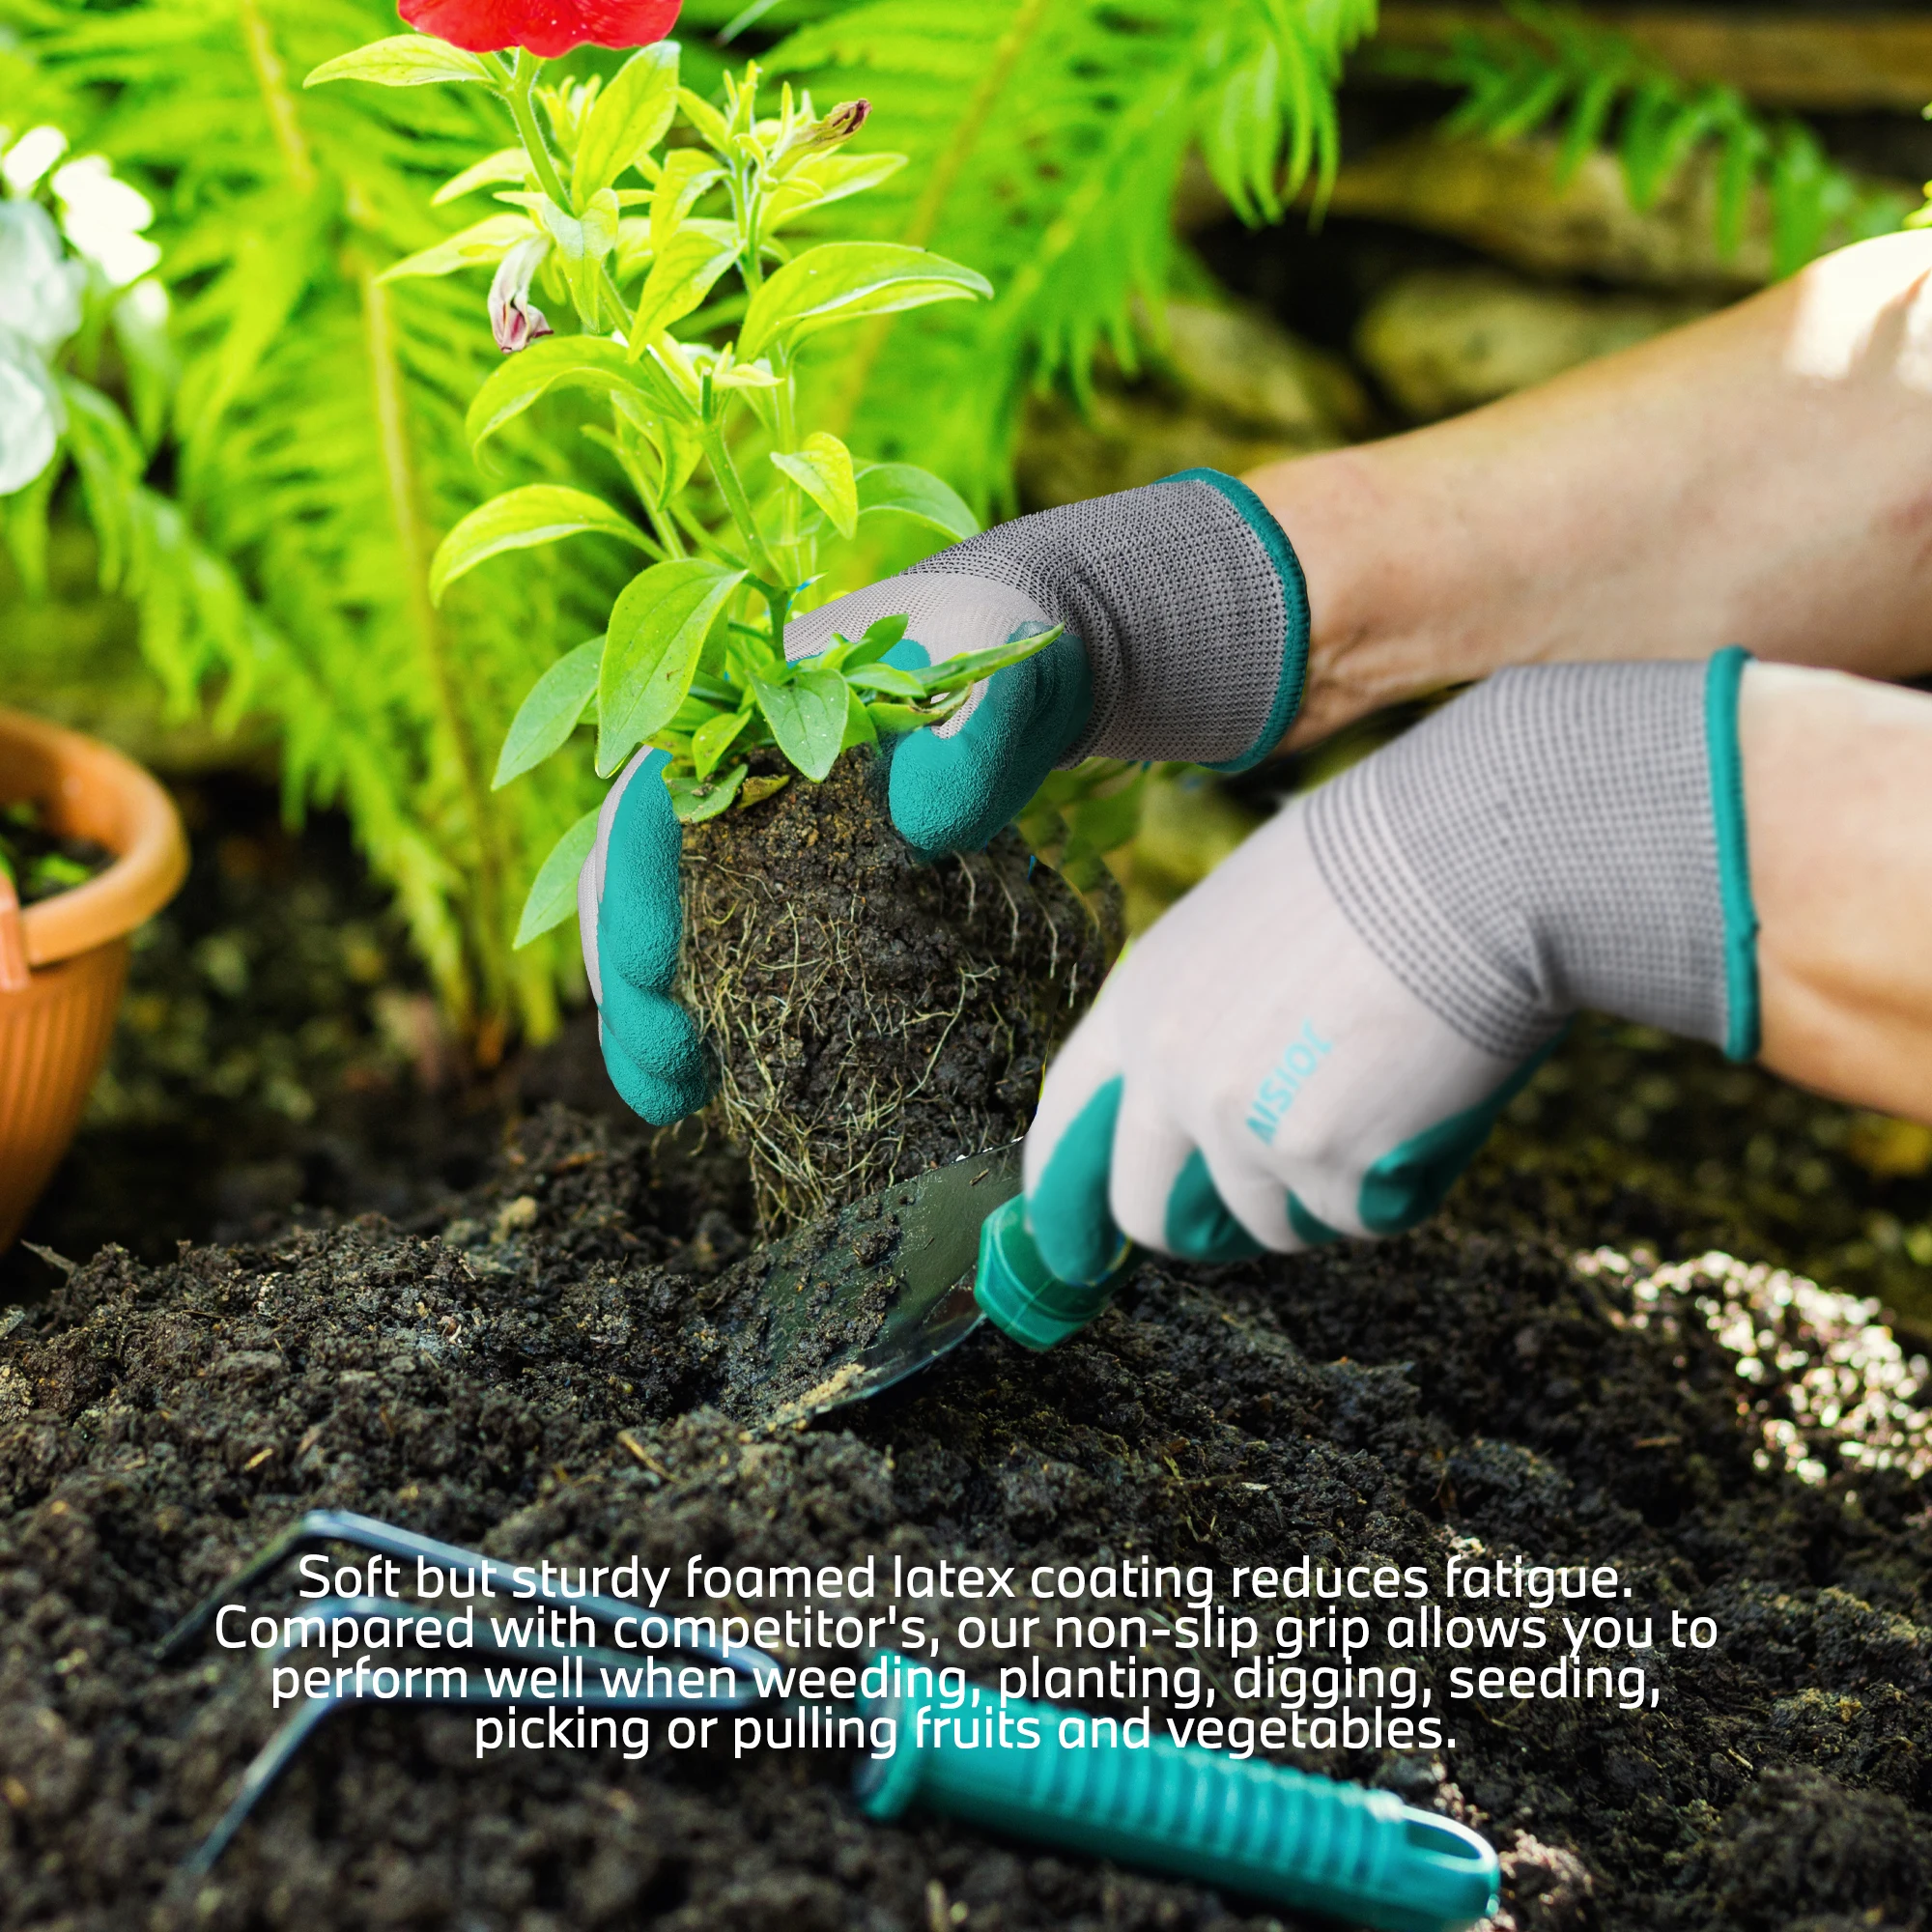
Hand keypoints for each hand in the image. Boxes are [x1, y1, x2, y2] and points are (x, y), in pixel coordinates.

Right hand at [580, 470, 1309, 1124]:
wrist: (1044, 649)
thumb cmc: (1012, 645)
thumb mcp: (1009, 673)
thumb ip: (978, 736)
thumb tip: (920, 819)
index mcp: (741, 704)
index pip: (644, 802)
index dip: (628, 894)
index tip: (650, 984)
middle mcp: (727, 762)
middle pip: (637, 874)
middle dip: (635, 979)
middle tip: (666, 1085)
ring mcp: (759, 815)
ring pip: (679, 911)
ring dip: (669, 1002)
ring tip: (684, 1097)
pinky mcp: (802, 862)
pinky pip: (742, 928)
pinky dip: (731, 993)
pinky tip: (746, 1062)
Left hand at [1020, 655, 1760, 1284]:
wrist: (1464, 865)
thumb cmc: (1374, 869)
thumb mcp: (1240, 924)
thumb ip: (1206, 1014)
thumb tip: (1210, 1095)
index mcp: (1140, 1006)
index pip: (1065, 1123)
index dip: (1062, 1197)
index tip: (1073, 1253)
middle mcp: (1172, 1079)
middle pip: (1149, 1214)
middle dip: (1197, 1229)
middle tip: (1259, 1207)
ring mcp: (1244, 1129)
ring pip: (1269, 1224)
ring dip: (1319, 1195)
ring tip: (1380, 1105)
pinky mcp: (1326, 1167)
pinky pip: (1354, 1219)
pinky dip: (1391, 1189)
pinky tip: (1425, 1109)